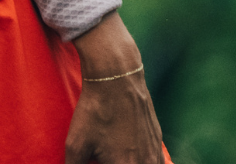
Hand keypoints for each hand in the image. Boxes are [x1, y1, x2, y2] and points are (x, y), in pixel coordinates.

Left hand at [65, 13, 165, 162]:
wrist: (118, 80)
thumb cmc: (96, 112)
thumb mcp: (77, 144)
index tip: (98, 161)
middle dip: (117, 163)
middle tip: (103, 158)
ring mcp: (157, 154)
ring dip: (130, 163)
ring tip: (114, 156)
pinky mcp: (158, 142)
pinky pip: (155, 162)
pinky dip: (144, 162)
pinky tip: (127, 154)